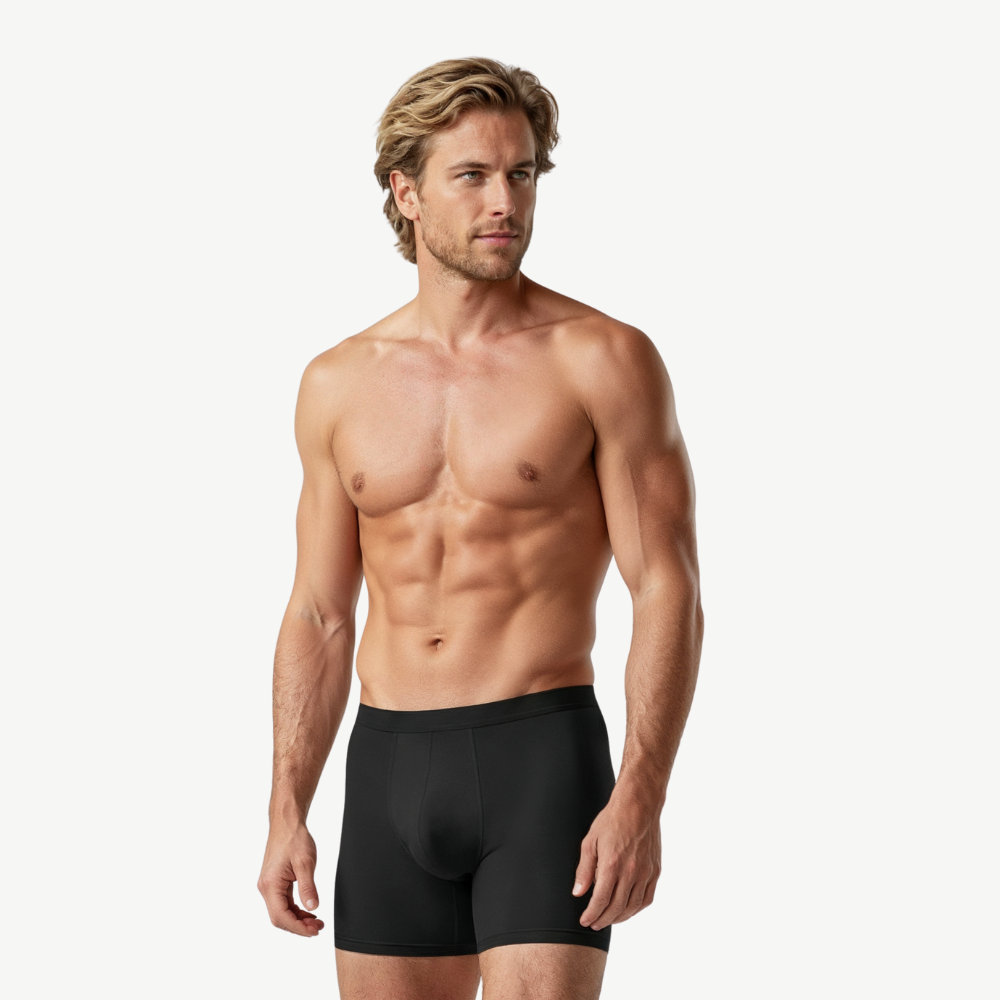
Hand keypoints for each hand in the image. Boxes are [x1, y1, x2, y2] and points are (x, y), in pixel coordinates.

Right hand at [258, 822, 324, 936]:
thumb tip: (313, 908)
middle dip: (298, 926)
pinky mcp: (274, 882)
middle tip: (318, 928)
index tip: (314, 931)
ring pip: (281, 911)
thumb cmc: (294, 838)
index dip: (298, 927)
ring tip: (316, 921)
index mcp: (270, 884)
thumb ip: (308, 887)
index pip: (281, 916)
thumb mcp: (305, 863)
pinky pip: (282, 902)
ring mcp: (269, 885)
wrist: (287, 823)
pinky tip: (308, 910)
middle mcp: (266, 887)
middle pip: (279, 917)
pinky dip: (295, 909)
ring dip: (297, 919)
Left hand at [572, 782, 662, 930]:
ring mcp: (645, 872)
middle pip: (616, 908)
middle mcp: (630, 872)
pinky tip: (627, 909)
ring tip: (608, 919)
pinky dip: (636, 909)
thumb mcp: (590, 841)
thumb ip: (584, 869)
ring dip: (619, 918)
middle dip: (603, 919)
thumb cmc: (612, 820)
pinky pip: (647, 898)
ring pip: (633, 907)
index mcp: (611, 864)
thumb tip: (578, 892)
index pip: (600, 900)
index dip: (591, 914)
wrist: (638, 806)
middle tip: (594, 923)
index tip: (584, 920)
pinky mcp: (655, 870)